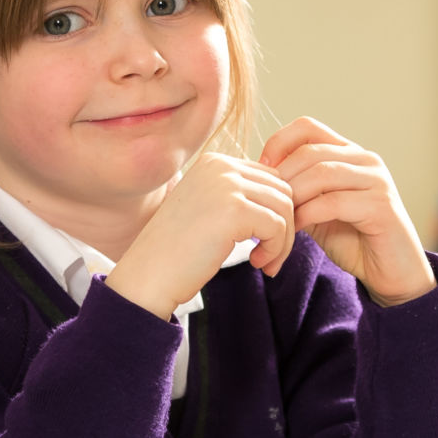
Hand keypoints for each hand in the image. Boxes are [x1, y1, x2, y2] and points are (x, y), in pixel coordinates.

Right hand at [107, 152, 294, 318]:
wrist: (149, 274)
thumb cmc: (177, 251)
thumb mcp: (208, 209)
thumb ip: (239, 197)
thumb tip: (288, 200)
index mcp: (213, 162)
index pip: (269, 177)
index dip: (275, 211)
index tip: (262, 241)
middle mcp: (220, 166)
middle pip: (283, 189)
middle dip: (285, 226)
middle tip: (269, 256)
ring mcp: (226, 185)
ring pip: (286, 207)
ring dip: (283, 240)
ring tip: (264, 262)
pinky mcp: (234, 210)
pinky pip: (278, 226)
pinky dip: (276, 249)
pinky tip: (256, 263)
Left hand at [260, 116, 435, 306]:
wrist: (389, 270)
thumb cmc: (351, 238)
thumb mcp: (316, 207)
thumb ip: (296, 189)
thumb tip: (257, 179)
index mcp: (348, 153)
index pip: (307, 127)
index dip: (278, 143)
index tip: (260, 170)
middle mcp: (365, 160)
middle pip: (309, 152)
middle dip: (281, 177)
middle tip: (265, 203)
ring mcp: (376, 181)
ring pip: (320, 174)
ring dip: (292, 196)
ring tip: (278, 217)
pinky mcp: (381, 206)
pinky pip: (333, 202)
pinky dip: (307, 215)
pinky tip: (295, 229)